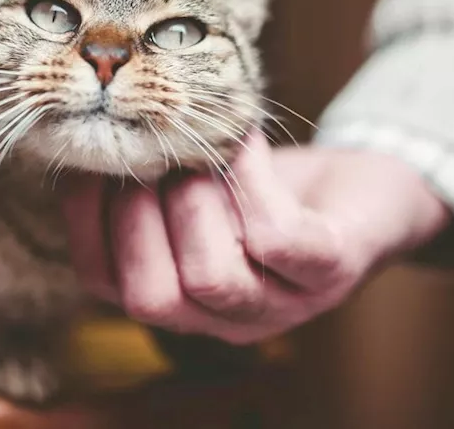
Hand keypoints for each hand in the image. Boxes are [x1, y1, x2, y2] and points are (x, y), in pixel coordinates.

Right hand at [60, 131, 452, 343]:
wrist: (369, 192)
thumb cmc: (273, 187)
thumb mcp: (200, 187)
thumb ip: (148, 178)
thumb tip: (84, 134)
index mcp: (185, 301)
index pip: (108, 287)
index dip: (85, 226)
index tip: (85, 162)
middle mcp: (229, 319)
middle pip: (154, 299)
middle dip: (134, 218)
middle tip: (146, 150)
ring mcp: (285, 303)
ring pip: (212, 277)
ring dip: (192, 199)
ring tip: (198, 144)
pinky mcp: (332, 269)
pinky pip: (278, 238)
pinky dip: (249, 180)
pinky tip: (241, 136)